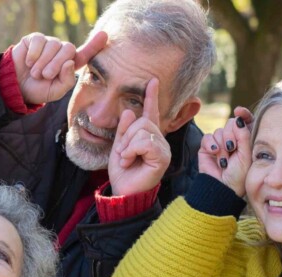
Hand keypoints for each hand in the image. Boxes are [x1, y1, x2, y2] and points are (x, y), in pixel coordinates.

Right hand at [11, 31, 106, 104]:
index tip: (104, 35)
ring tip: (35, 73)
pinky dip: (34, 54)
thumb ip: (67, 81)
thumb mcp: (55, 91)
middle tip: (45, 76)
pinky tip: (29, 62)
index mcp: (70, 64)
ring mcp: (49, 43)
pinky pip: (39, 40)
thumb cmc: (38, 90)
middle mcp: (61, 52)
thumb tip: (70, 62)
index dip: (94, 45)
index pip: (85, 54)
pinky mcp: (35, 39)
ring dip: (43, 62)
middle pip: (68, 49)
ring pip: (53, 45)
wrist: (16, 87)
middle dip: (56, 64)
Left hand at [108, 79, 170, 195]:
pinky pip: (145, 142)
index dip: (151, 97)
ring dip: (127, 145)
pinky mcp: (162, 157)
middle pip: (142, 121)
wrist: (123, 191)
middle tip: (123, 153)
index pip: (151, 113)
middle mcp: (159, 140)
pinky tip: (130, 161)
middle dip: (126, 136)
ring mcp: (162, 148)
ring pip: (143, 130)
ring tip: (126, 159)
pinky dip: (132, 150)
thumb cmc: (123, 172)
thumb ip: (123, 129)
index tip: (152, 81)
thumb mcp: (119, 146)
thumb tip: (128, 111)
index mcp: (148, 136)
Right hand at [198, 106, 253, 196]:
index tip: (240, 111)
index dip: (243, 114)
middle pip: (230, 123)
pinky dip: (211, 144)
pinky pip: (208, 137)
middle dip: (231, 134)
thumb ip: (244, 135)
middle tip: (232, 148)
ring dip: (221, 144)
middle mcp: (233, 140)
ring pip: (219, 131)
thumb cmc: (238, 175)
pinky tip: (214, 153)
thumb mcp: (246, 155)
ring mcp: (219, 143)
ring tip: (224, 159)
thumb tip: (238, 118)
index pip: (245, 121)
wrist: (222, 187)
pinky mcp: (207, 147)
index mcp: (245, 140)